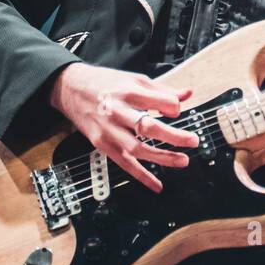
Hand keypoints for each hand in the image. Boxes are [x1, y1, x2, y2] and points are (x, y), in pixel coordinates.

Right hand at [49, 63, 199, 192]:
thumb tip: (187, 95)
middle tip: (193, 141)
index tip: (178, 110)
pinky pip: (125, 164)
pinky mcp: (102, 144)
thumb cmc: (105, 83)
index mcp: (128, 91)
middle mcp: (118, 112)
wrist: (71, 88)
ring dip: (162, 157)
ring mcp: (109, 130)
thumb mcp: (134, 80)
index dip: (173, 107)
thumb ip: (162, 90)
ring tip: (183, 160)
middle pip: (148, 127)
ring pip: (138, 149)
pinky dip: (141, 176)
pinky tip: (156, 185)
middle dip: (174, 136)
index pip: (158, 101)